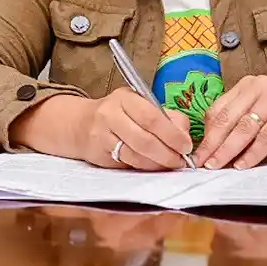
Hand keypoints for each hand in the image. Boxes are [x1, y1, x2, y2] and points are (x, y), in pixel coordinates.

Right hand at [11, 89, 193, 169]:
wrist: (80, 124)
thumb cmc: (119, 114)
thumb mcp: (140, 105)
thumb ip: (166, 116)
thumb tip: (185, 137)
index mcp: (125, 98)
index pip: (152, 116)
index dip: (172, 134)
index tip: (186, 146)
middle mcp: (110, 114)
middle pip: (144, 139)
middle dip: (167, 153)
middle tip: (180, 161)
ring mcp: (102, 135)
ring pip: (136, 155)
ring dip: (157, 164)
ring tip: (170, 165)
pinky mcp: (100, 154)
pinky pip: (127, 164)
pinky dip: (144, 168)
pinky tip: (153, 166)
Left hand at [195, 75, 266, 168]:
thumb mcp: (263, 118)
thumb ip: (240, 126)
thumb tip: (212, 149)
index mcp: (247, 85)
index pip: (217, 110)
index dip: (206, 134)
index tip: (196, 154)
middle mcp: (258, 85)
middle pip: (227, 118)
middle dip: (212, 144)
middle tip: (201, 164)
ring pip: (244, 127)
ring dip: (228, 150)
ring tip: (217, 166)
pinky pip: (266, 135)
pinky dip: (253, 153)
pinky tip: (243, 165)